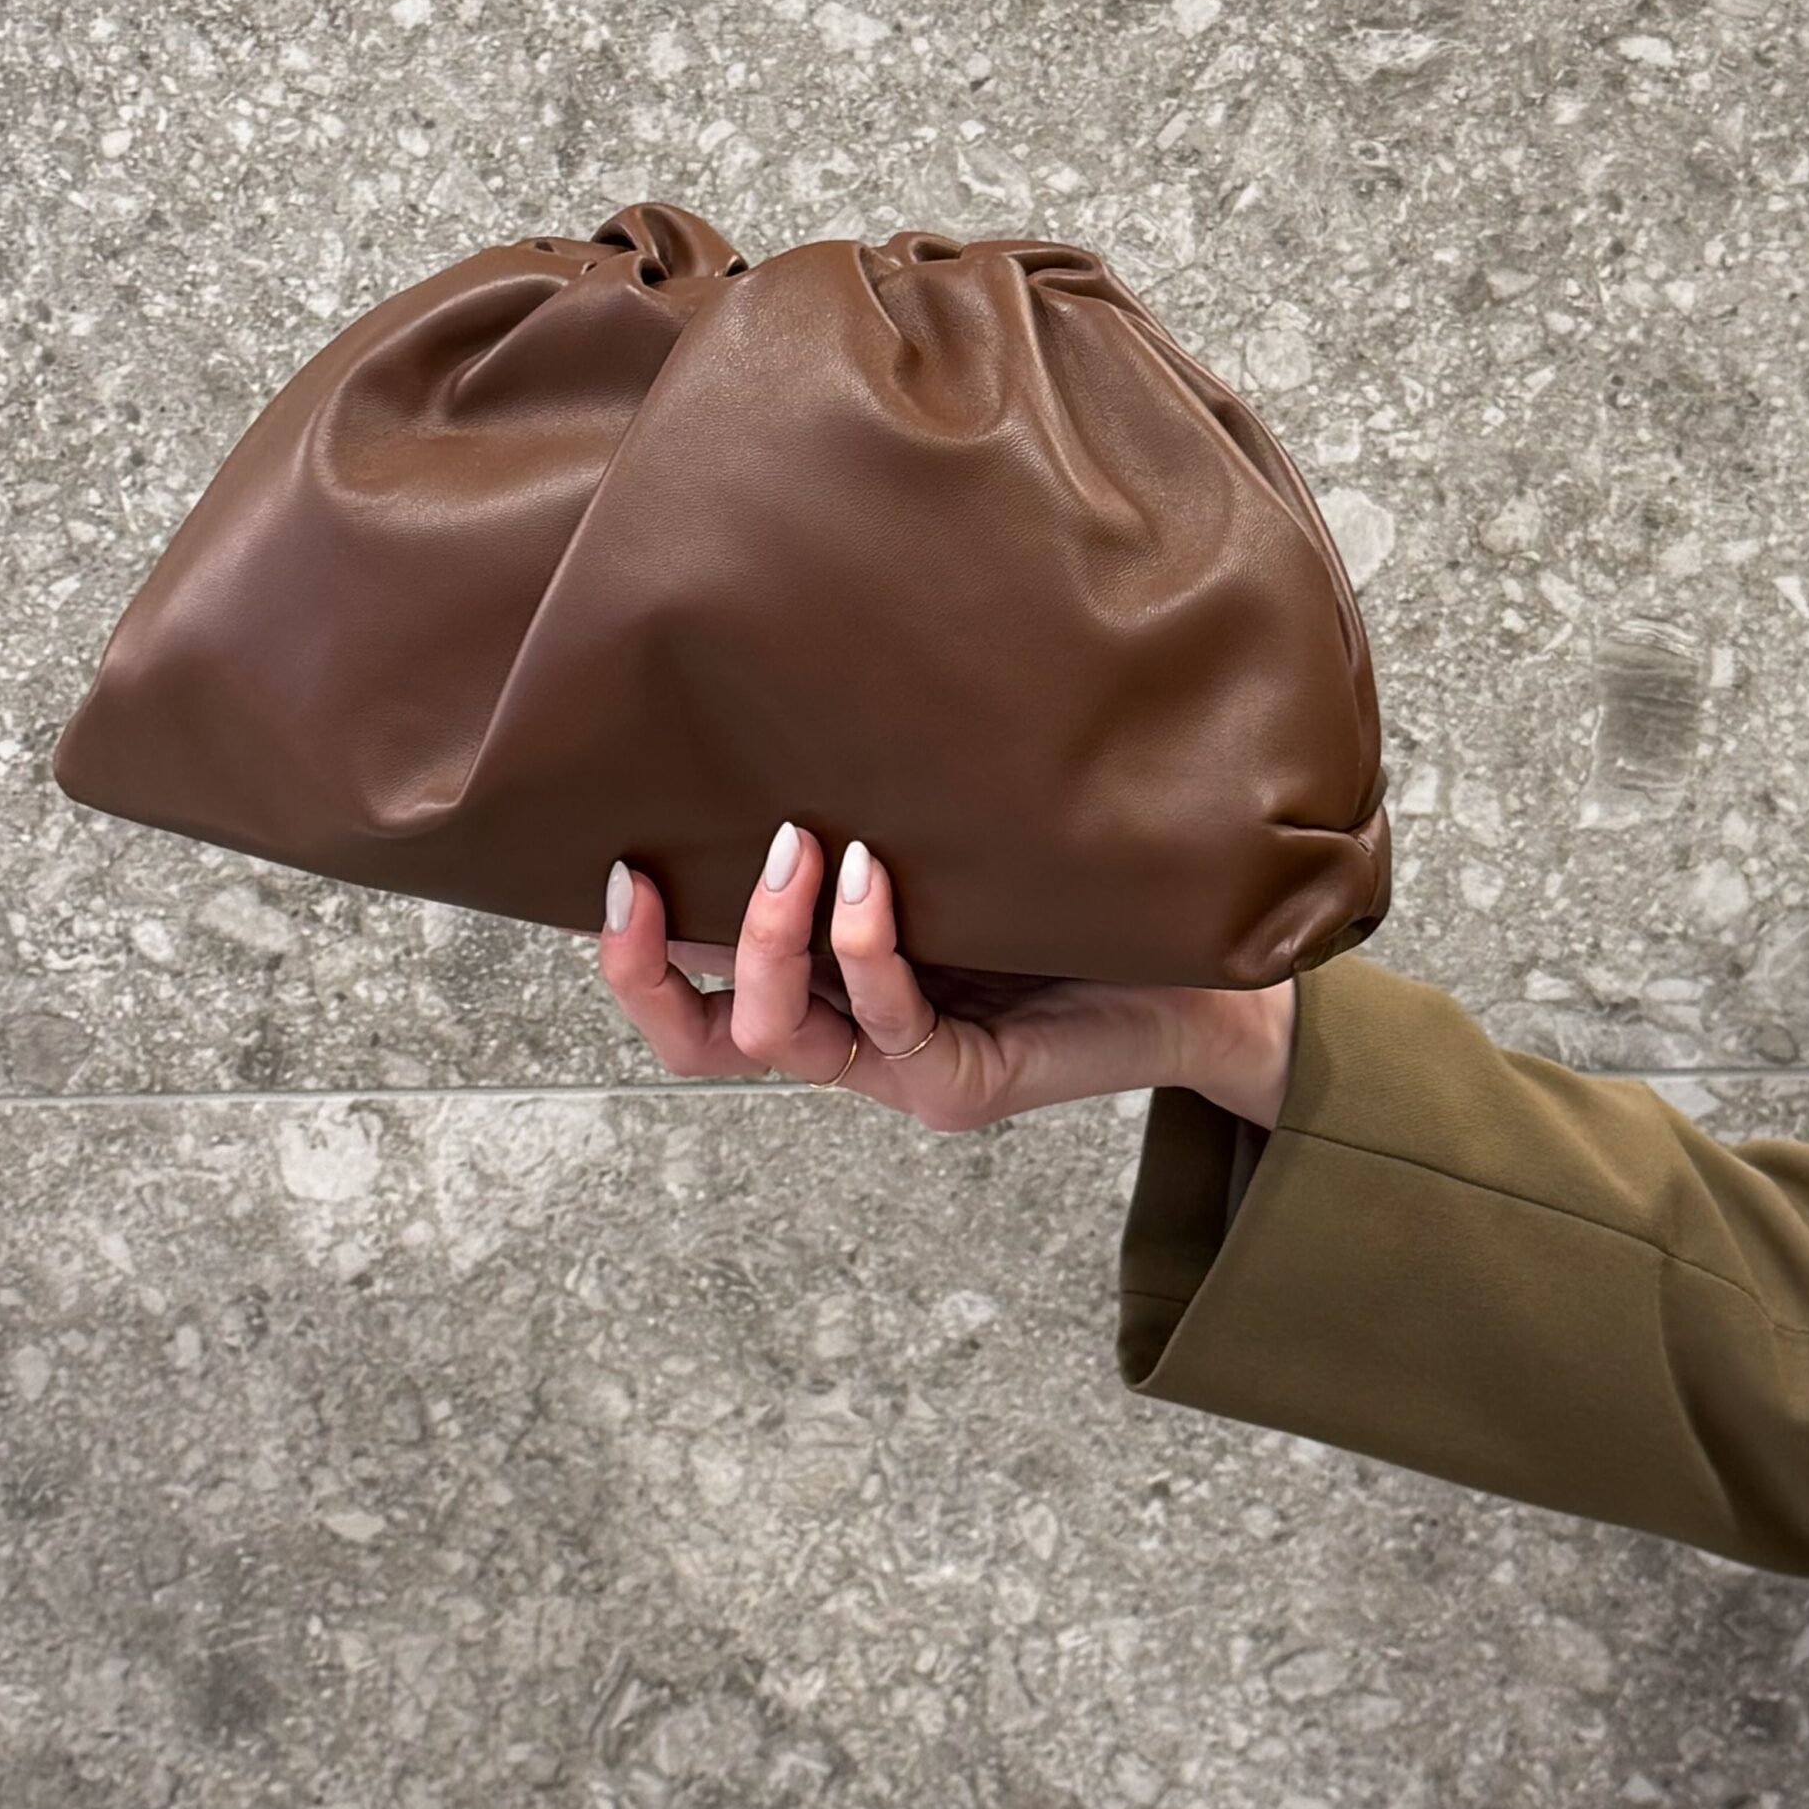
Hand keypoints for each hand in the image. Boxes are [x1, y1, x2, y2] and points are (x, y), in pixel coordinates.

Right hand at [595, 820, 1298, 1133]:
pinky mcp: (959, 1086)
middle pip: (701, 1044)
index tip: (613, 862)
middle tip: (645, 877)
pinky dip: (865, 944)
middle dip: (651, 969)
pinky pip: (888, 1022)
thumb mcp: (937, 847)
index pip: (691, 1002)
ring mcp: (897, 1071)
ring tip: (795, 841)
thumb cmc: (1061, 893)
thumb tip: (767, 722)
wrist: (1195, 967)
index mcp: (819, 991)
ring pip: (779, 1036)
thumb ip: (856, 819)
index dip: (634, 954)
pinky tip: (871, 874)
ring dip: (765, 935)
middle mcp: (843, 1040)